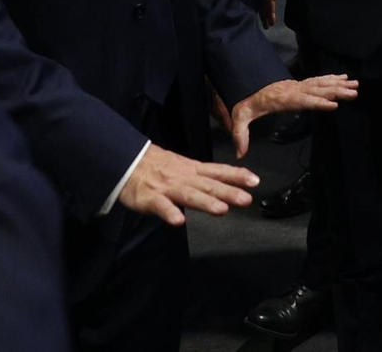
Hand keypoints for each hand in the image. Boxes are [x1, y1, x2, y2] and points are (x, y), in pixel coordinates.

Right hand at [117, 143, 259, 226]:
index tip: (255, 181)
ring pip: (189, 195)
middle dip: (228, 192)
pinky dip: (169, 213)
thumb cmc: (156, 166)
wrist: (126, 160)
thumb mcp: (183, 166)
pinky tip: (179, 221)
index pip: (218, 172)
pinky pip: (160, 206)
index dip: (236, 175)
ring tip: (222, 210)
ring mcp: (167, 187)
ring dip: (206, 203)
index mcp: (192, 170)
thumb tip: (226, 182)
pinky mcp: (149, 198)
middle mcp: (183, 177)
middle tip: (247, 199)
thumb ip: (202, 176)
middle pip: (208, 185)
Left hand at [229, 75, 358, 156]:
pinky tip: (344, 78)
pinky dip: (333, 78)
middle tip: (354, 92)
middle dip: (336, 91)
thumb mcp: (240, 118)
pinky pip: (319, 80)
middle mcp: (294, 90)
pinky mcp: (300, 84)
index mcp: (283, 99)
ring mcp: (298, 85)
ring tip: (355, 85)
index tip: (334, 104)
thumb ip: (241, 135)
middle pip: (318, 90)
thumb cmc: (246, 104)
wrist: (245, 85)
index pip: (303, 101)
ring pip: (321, 83)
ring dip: (339, 84)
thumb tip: (240, 154)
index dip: (318, 103)